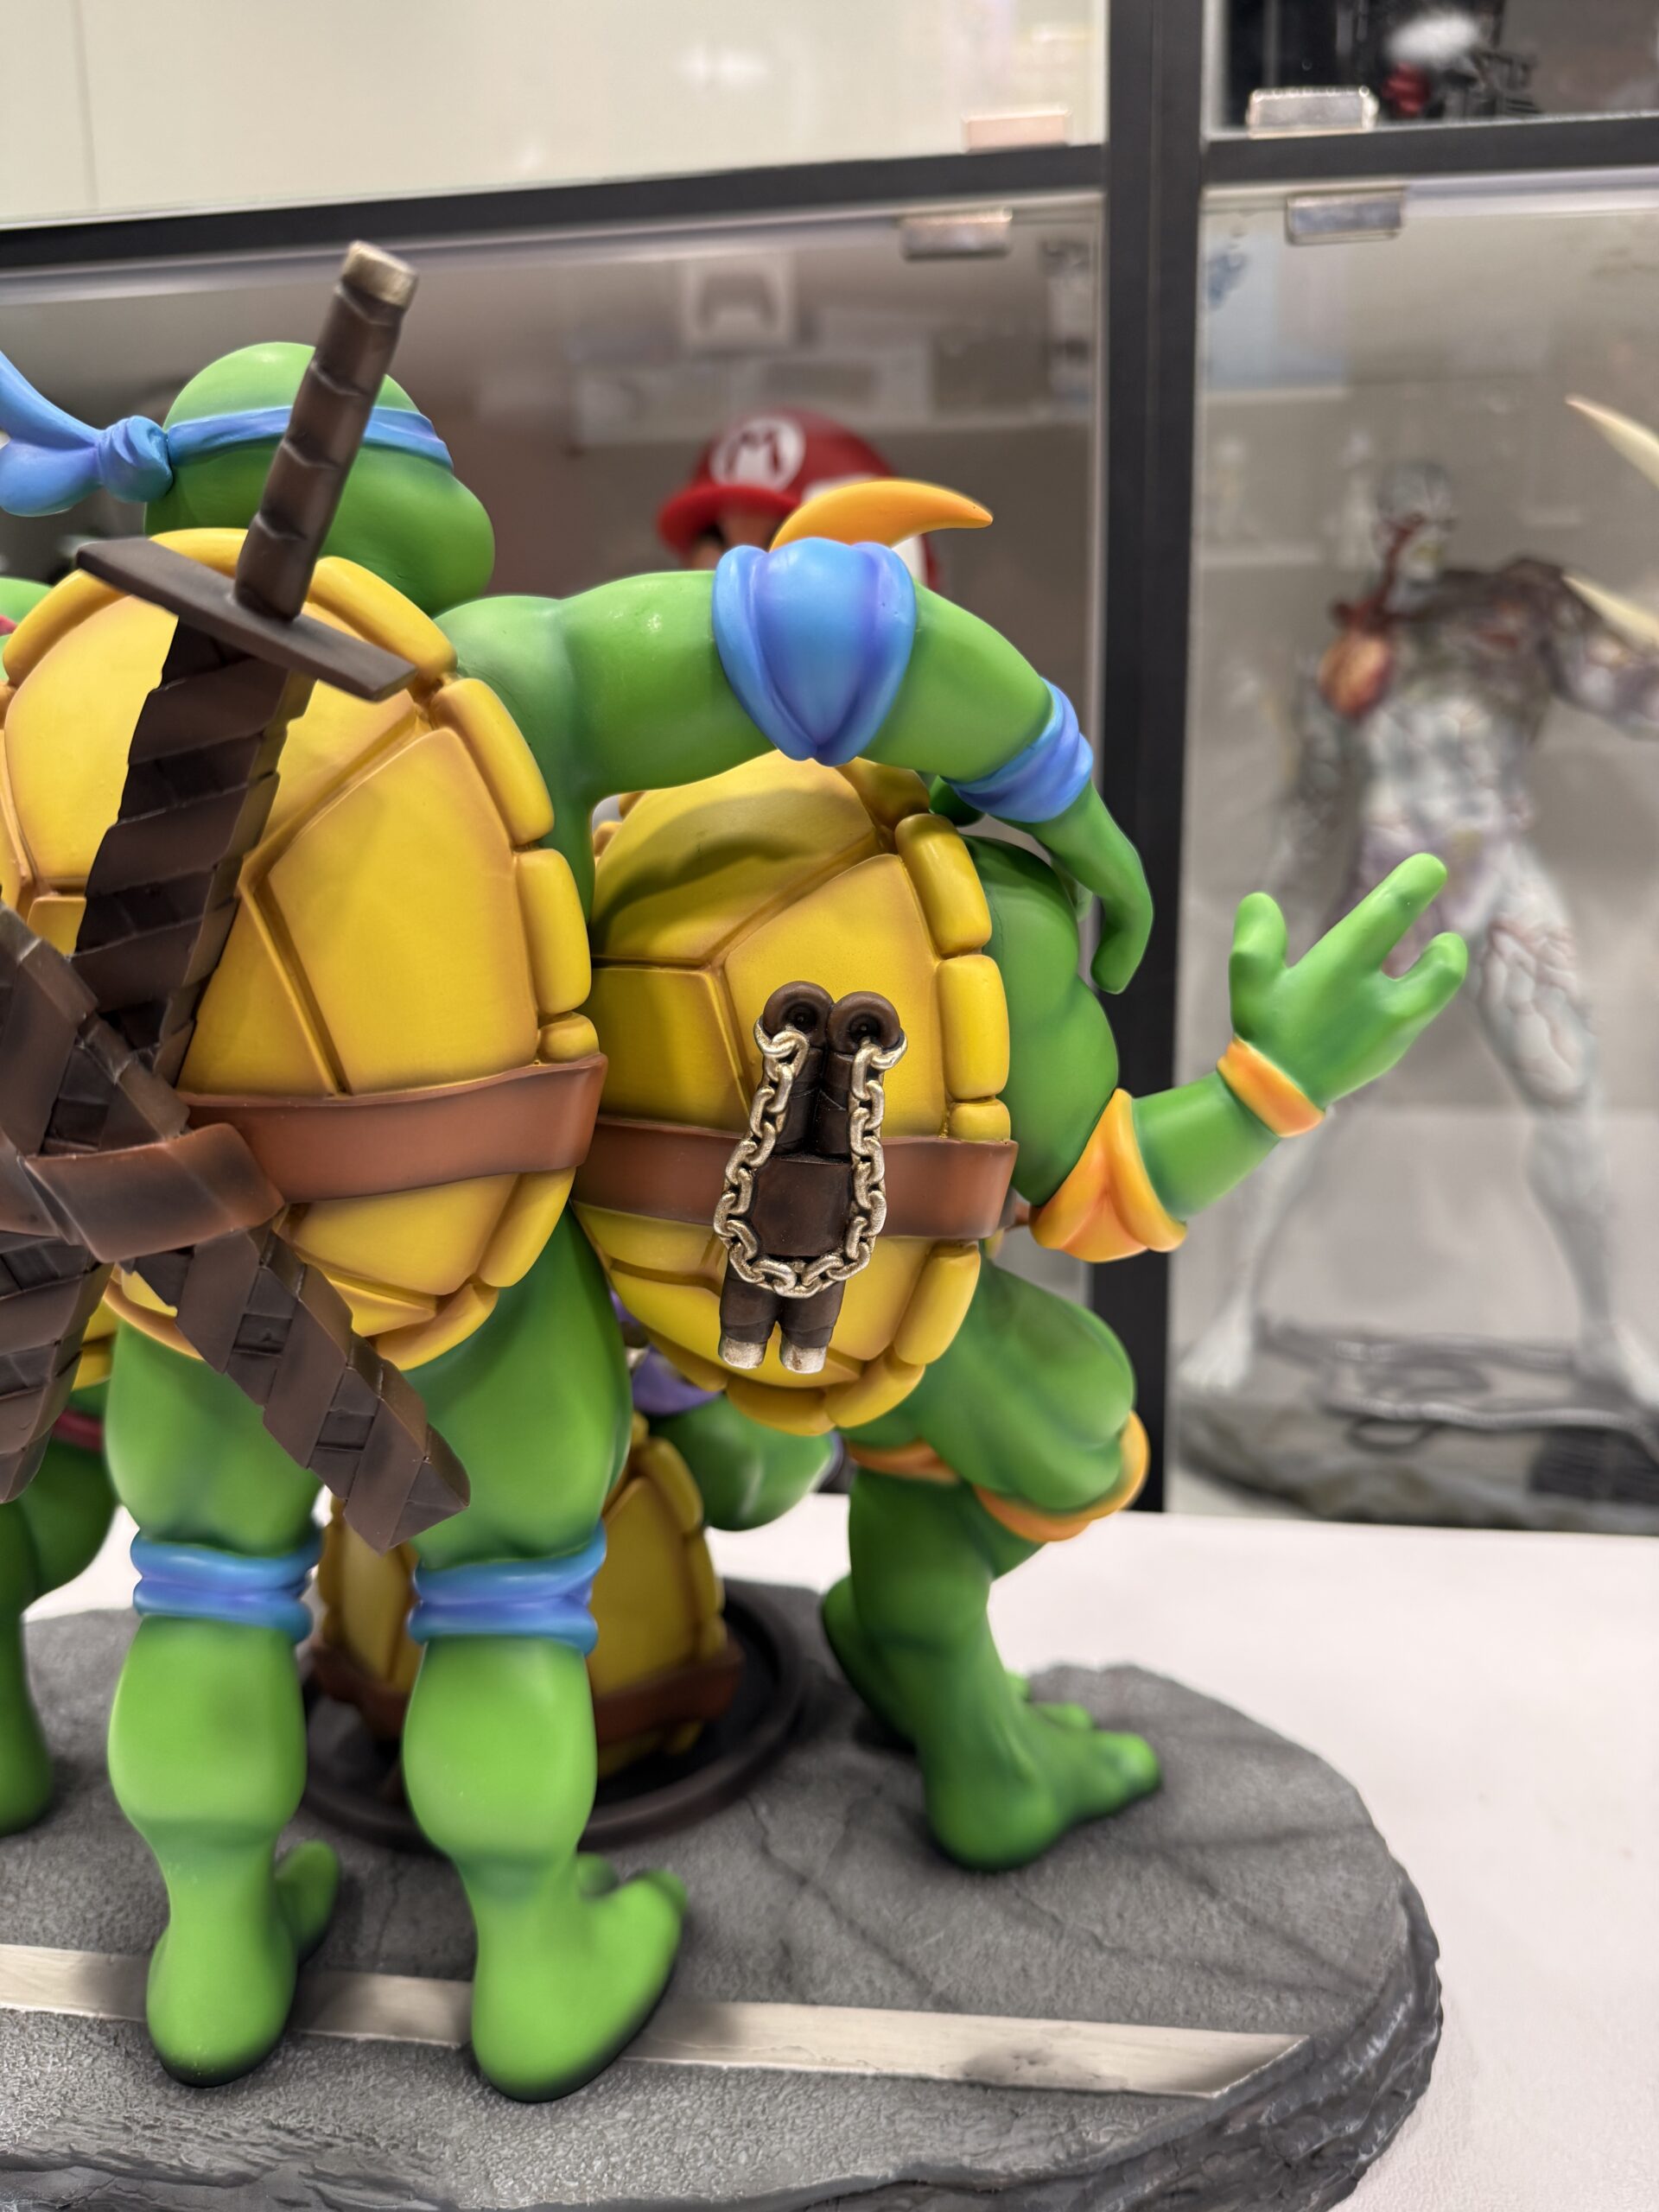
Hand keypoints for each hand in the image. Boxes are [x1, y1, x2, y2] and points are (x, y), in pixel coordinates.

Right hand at [1227, 854, 1466, 1107]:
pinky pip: (1420, 1011)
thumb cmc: (1263, 1029)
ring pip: (1440, 988)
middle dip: (1448, 941)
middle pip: (1442, 966)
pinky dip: (1417, 991)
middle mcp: (1376, 999)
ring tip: (1438, 949)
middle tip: (1444, 929)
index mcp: (1340, 970)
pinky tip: (1397, 988)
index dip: (1415, 884)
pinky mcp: (1394, 1049)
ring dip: (1442, 963)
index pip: (1389, 914)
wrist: (1277, 1097)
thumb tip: (1262, 900)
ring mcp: (1392, 1029)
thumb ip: (1257, 935)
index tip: (1432, 866)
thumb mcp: (1248, 978)